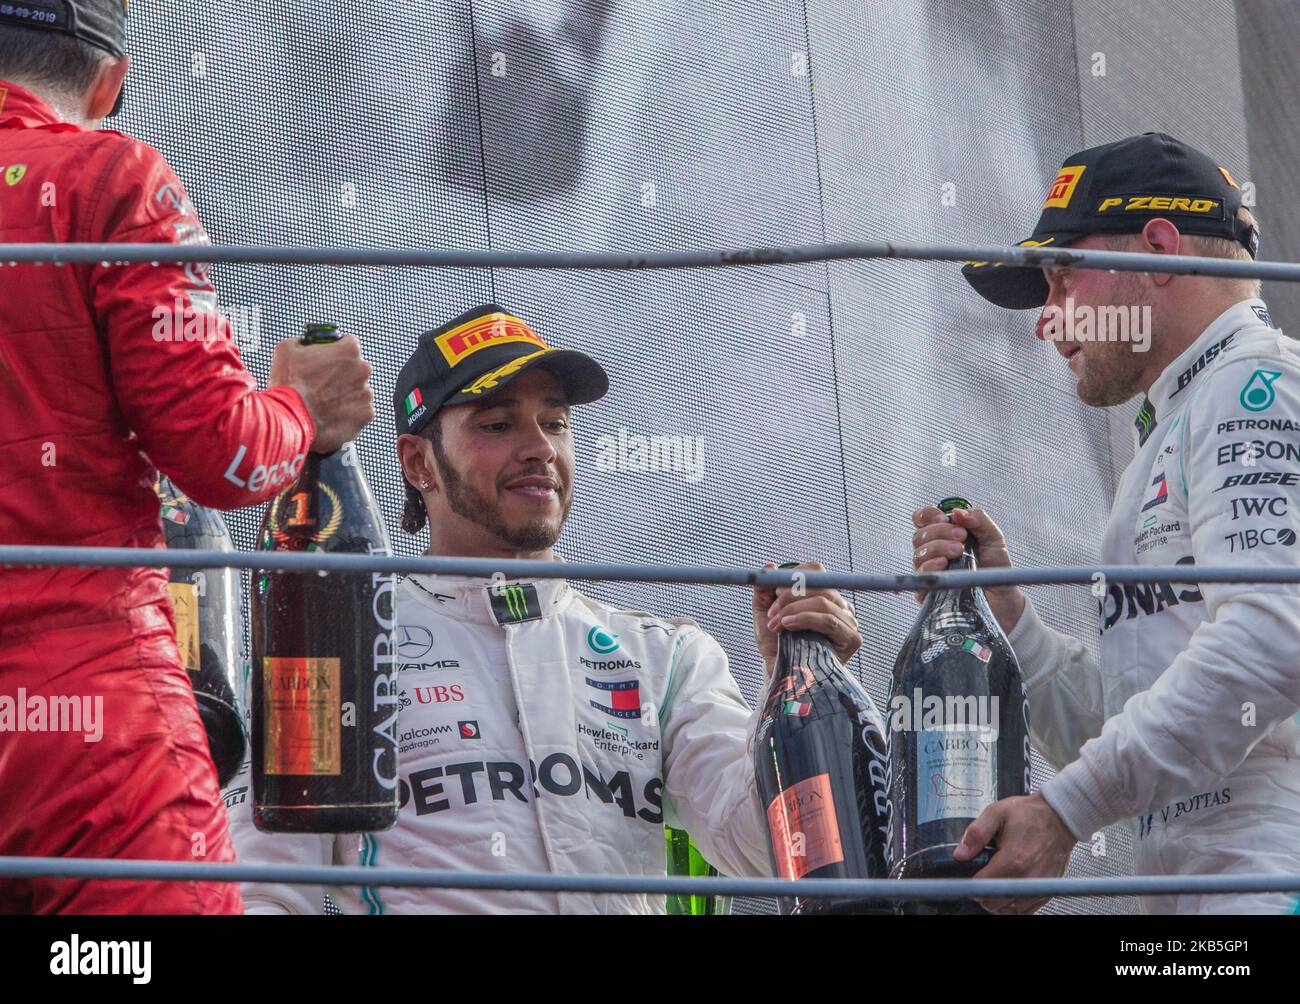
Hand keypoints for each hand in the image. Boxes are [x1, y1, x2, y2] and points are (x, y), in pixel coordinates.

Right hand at [270, 334, 374, 452]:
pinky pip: (360, 411)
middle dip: (342, 373)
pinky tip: (331, 414)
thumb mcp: (286, 349)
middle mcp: (363, 370)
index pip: (349, 343)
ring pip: (358, 390)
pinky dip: (349, 413)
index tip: (329, 358)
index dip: (336, 350)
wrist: (291, 420)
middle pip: (356, 368)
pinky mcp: (366, 415)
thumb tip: (304, 343)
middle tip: (322, 382)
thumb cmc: (289, 384)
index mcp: (349, 350)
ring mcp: (366, 394)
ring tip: (324, 401)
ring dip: (346, 394)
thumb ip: (303, 342)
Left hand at [752, 560, 861, 673]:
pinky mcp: (852, 639)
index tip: (774, 591)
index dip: (794, 575)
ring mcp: (849, 621)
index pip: (816, 570)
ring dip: (793, 609)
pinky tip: (788, 626)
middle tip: (772, 611)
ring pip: (824, 601)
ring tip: (776, 623)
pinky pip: (830, 620)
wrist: (780, 674)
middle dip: (789, 595)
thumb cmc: (776, 644)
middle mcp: (840, 605)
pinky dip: (806, 619)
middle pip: (820, 584)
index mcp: (823, 594)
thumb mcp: (765, 611)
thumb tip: (769, 566)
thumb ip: (765, 588)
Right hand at [910, 505, 1025, 632]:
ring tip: (959, 551)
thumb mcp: (993, 537)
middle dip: (940, 532)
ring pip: (918, 554)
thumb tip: (957, 511)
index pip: (922, 519)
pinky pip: (919, 577)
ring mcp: (929, 571)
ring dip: (938, 548)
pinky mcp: (928, 591)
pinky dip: (930, 567)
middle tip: (962, 538)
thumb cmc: (996, 567)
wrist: (1003, 596)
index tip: (944, 518)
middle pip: (919, 535)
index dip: (928, 515)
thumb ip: (978, 520)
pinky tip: (944, 565)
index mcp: (943, 535)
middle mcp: (932, 552)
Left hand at [953, 792, 1076, 914]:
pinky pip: (1027, 910)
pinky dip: (1015, 904)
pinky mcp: (1047, 890)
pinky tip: (1010, 888)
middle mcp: (1027, 878)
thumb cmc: (1029, 814)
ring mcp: (1039, 886)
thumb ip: (976, 834)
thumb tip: (960, 854)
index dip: (971, 884)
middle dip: (983, 894)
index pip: (982, 888)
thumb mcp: (996, 813)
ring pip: (1010, 909)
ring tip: (996, 882)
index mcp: (1012, 860)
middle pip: (995, 904)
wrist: (1059, 817)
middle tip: (982, 877)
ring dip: (999, 901)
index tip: (971, 875)